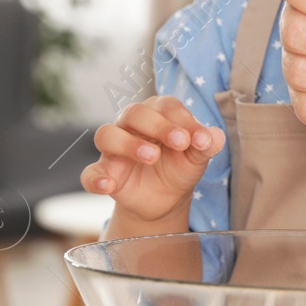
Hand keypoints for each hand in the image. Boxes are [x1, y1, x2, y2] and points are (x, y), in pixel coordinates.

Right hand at [80, 97, 224, 230]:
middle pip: (134, 112)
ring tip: (151, 156)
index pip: (166, 106)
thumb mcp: (196, 159)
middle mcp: (131, 126)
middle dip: (158, 125)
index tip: (201, 139)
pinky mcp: (104, 173)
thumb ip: (205, 146)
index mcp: (157, 115)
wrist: (167, 199)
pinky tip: (109, 185)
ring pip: (107, 134)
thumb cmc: (180, 168)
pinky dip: (96, 178)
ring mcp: (114, 149)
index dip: (183, 119)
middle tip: (180, 142)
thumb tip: (216, 137)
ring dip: (128, 143)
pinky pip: (90, 173)